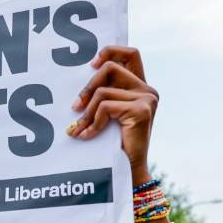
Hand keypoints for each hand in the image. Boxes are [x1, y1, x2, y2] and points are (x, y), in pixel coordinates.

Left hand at [67, 46, 156, 176]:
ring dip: (86, 112)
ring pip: (103, 91)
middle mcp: (147, 90)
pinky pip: (105, 107)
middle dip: (88, 87)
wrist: (129, 171)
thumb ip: (103, 96)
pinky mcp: (141, 110)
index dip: (110, 51)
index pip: (131, 53)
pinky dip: (92, 123)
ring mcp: (147, 99)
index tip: (91, 64)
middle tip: (75, 107)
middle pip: (111, 67)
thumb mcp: (108, 115)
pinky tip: (87, 136)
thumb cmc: (114, 144)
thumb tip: (79, 84)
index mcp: (140, 87)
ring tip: (78, 128)